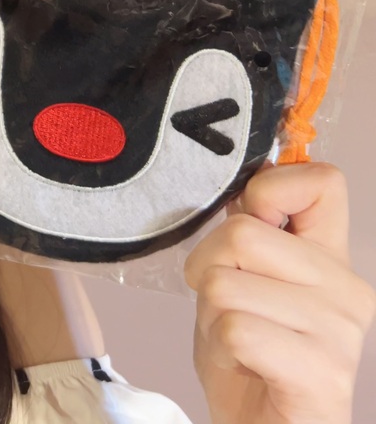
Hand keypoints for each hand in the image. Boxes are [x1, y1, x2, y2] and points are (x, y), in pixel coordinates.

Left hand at [185, 162, 374, 423]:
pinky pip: (237, 329)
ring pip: (226, 283)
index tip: (247, 227)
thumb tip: (242, 188)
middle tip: (226, 307)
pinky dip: (220, 346)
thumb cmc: (246, 359)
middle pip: (241, 233)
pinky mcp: (322, 373)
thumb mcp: (239, 282)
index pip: (321, 181)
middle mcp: (347, 291)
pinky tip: (243, 365)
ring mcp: (340, 333)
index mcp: (330, 260)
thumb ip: (246, 236)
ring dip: (212, 315)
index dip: (265, 191)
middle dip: (208, 268)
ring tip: (237, 341)